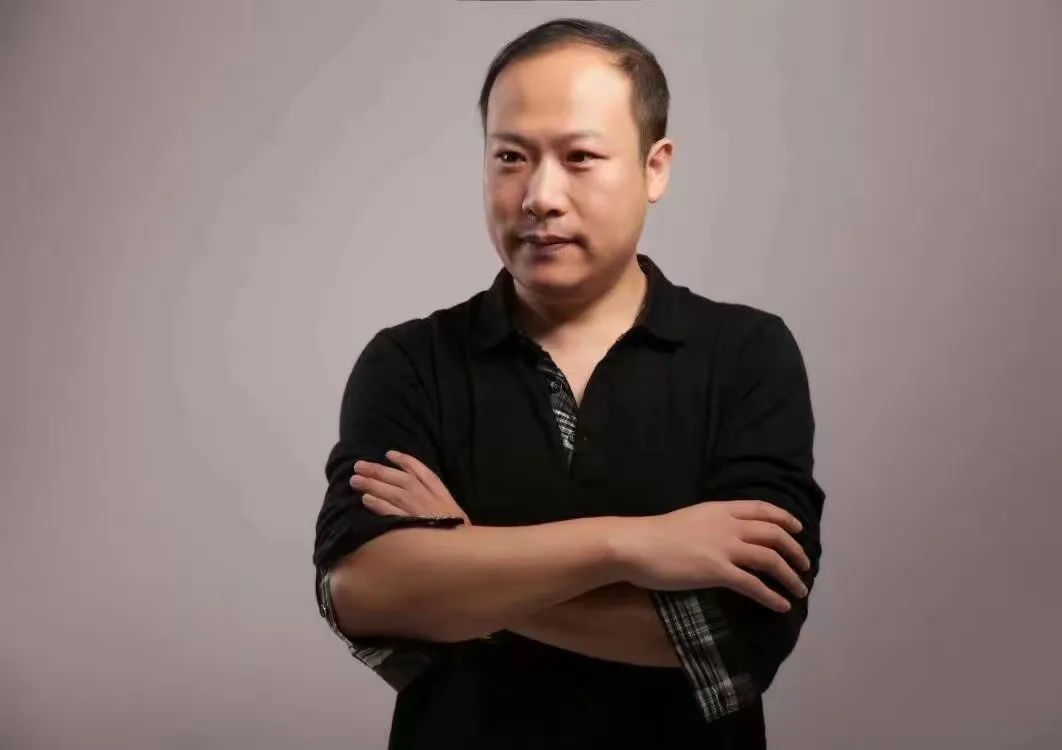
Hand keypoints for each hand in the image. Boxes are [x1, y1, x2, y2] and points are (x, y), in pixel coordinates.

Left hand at [350, 450, 471, 525]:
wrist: (460, 548)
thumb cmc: (458, 532)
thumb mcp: (454, 510)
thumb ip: (437, 497)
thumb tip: (414, 486)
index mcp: (439, 492)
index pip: (420, 470)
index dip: (404, 461)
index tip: (389, 454)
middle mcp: (426, 497)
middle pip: (400, 479)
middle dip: (379, 470)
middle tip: (359, 465)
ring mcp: (416, 510)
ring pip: (392, 492)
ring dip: (373, 484)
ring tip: (355, 479)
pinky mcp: (408, 525)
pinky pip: (390, 512)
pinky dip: (378, 504)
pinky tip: (366, 499)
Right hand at [613, 499, 810, 612]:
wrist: (636, 545)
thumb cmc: (654, 534)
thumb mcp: (689, 519)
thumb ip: (710, 524)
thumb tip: (724, 537)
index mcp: (720, 509)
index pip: (761, 509)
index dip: (784, 518)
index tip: (797, 529)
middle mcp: (728, 525)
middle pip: (773, 534)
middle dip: (794, 550)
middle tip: (804, 565)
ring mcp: (724, 548)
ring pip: (770, 559)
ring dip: (790, 576)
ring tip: (800, 589)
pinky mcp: (718, 571)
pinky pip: (754, 585)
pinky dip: (772, 596)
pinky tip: (781, 606)